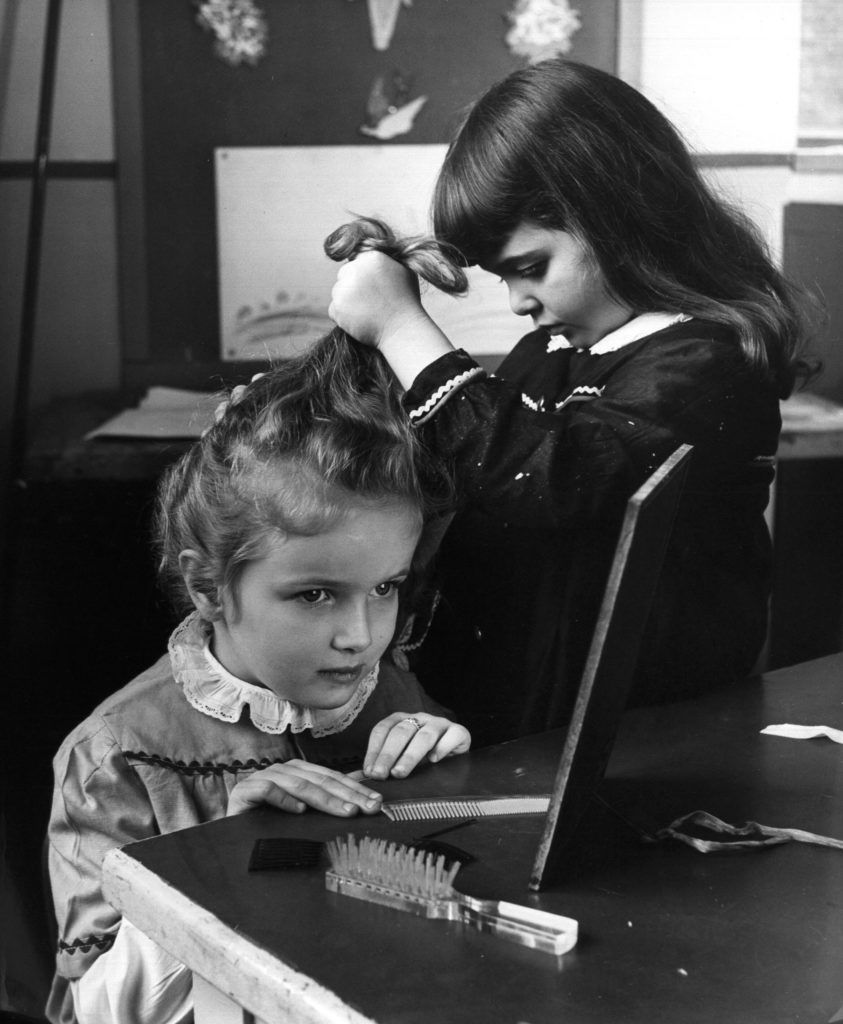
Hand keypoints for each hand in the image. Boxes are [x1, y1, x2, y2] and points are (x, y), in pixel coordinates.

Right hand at [226, 759, 382, 816]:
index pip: (332, 778)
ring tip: (345, 811)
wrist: (230, 835)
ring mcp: (263, 779)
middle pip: (320, 780)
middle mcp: (282, 771)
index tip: (377, 802)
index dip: (356, 790)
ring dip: (325, 798)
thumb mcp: (301, 812)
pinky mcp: (244, 792)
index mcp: (298, 772)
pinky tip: (299, 810)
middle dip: (348, 795)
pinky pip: (267, 791)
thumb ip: (324, 801)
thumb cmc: (268, 824)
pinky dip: (284, 799)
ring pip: (299, 785)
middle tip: (368, 808)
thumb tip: (360, 797)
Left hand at [328, 250, 429, 348]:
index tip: (372, 288)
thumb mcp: (403, 270)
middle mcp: (355, 269)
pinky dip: (343, 317)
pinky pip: (334, 310)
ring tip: (368, 312)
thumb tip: (372, 249)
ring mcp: (344, 288)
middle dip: (353, 286)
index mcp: (372, 257)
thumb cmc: (406, 302)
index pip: (356, 261)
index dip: (364, 275)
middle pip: (344, 275)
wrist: (402, 329)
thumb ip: (386, 258)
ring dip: (348, 302)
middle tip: (370, 302)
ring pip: (338, 292)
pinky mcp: (336, 307)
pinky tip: (361, 321)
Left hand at [363, 713, 470, 780]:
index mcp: (402, 721)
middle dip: (388, 754)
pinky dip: (443, 747)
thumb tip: (354, 779)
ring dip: (410, 755)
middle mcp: (420, 718)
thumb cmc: (422, 759)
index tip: (368, 771)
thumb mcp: (399, 760)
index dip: (374, 749)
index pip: (383, 729)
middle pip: (401, 731)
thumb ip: (380, 766)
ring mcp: (440, 724)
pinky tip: (434, 760)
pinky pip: (452, 735)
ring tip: (400, 772)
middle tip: (380, 775)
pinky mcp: (459, 732)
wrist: (454, 757)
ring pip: (424, 735)